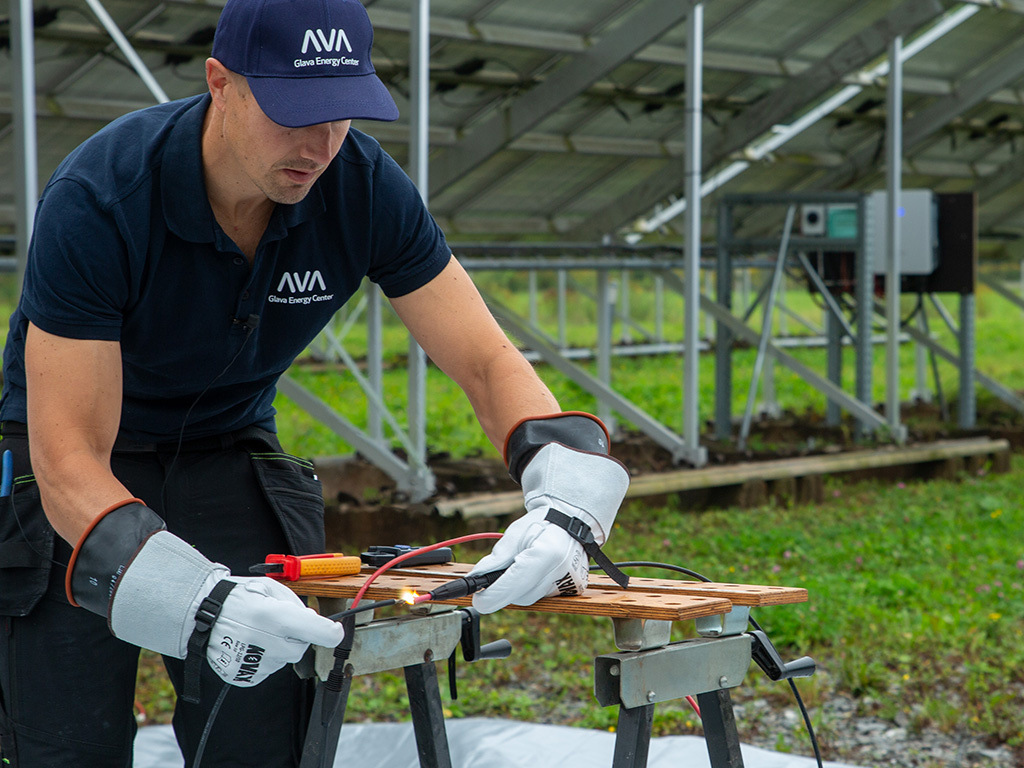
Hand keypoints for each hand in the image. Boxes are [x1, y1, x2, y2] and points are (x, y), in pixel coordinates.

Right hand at [69, 502, 343, 688]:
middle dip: (297, 636)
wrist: (198, 615)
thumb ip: (294, 603)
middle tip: (282, 623)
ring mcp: (251, 660)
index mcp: (272, 615)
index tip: (337, 633)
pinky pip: (267, 670)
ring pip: (283, 660)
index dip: (329, 633)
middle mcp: (263, 640)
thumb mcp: (268, 588)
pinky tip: (251, 643)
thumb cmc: (237, 596)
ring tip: (259, 630)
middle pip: (299, 648)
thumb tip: (312, 619)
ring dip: (279, 647)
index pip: (314, 630)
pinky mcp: (242, 674)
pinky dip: (265, 658)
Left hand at [470, 443, 628, 612]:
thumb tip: (478, 576)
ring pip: (531, 597)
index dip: (494, 594)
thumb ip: (498, 557)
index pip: (516, 582)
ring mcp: (571, 582)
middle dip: (504, 590)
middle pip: (522, 595)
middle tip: (493, 578)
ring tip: (520, 565)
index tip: (479, 599)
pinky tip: (534, 571)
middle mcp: (562, 571)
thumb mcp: (516, 532)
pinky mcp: (573, 588)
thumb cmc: (543, 521)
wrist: (570, 519)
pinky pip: (543, 595)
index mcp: (548, 553)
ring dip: (518, 588)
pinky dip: (532, 586)